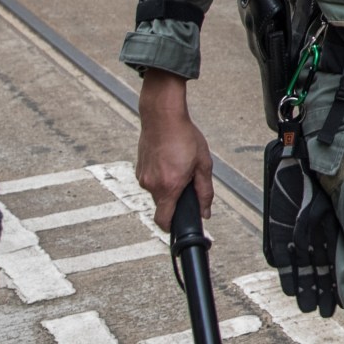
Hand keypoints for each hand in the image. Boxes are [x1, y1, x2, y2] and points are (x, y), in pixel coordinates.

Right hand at [136, 71, 213, 228]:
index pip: (163, 221)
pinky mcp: (138, 168)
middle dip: (174, 199)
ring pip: (156, 191)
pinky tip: (167, 159)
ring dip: (167, 185)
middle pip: (162, 205)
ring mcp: (143, 177)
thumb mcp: (203, 164)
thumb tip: (205, 212)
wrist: (162, 116)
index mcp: (169, 186)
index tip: (178, 226)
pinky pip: (150, 180)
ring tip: (176, 164)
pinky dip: (159, 175)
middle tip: (185, 179)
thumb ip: (205, 192)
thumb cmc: (184, 136)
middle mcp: (152, 185)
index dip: (171, 227)